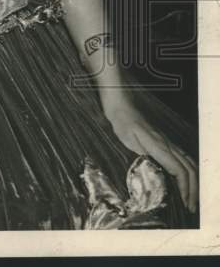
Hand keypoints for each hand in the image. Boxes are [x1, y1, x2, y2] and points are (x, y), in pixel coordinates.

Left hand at [102, 93, 197, 212]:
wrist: (121, 106)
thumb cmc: (122, 122)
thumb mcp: (128, 141)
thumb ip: (142, 156)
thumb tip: (154, 175)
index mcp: (159, 147)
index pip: (179, 170)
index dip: (185, 188)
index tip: (185, 203)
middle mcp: (168, 145)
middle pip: (189, 170)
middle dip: (193, 190)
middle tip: (191, 207)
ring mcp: (168, 143)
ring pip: (189, 164)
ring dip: (193, 182)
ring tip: (191, 198)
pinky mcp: (164, 142)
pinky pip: (183, 158)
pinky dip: (189, 172)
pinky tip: (186, 180)